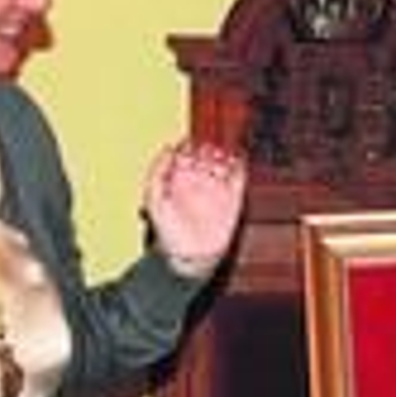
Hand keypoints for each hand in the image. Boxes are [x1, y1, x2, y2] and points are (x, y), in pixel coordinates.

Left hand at [143, 141, 246, 276]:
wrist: (189, 256)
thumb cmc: (168, 231)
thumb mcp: (155, 198)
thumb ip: (158, 172)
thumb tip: (168, 147)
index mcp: (180, 179)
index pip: (187, 153)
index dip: (189, 144)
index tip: (191, 140)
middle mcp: (200, 182)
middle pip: (207, 156)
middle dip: (209, 147)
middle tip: (209, 144)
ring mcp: (217, 190)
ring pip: (224, 164)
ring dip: (225, 155)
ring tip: (223, 151)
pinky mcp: (233, 200)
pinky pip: (239, 179)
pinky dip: (240, 168)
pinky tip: (237, 160)